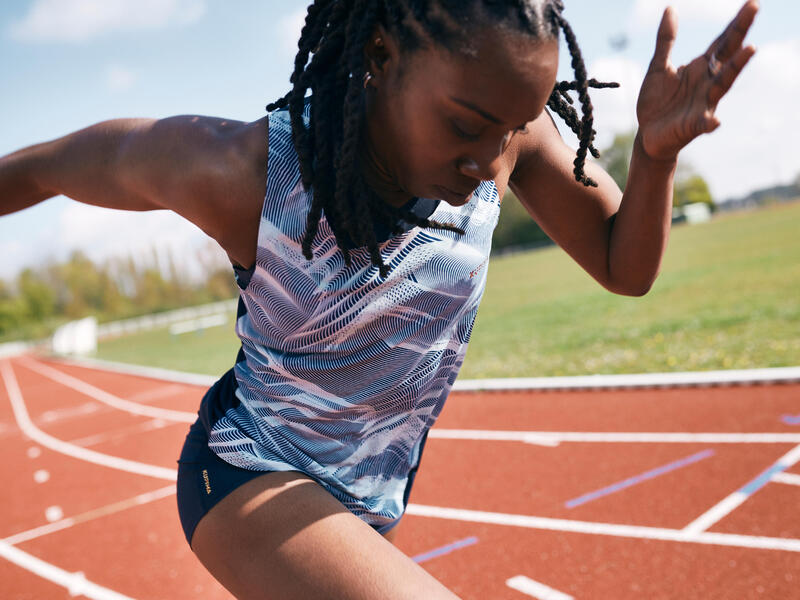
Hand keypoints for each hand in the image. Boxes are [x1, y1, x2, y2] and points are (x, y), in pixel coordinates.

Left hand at [636, 0, 758, 160]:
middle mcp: (708, 83)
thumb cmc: (657, 101)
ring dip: (735, 68)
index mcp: (700, 68)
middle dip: (740, 34)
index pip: (722, 42)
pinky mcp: (693, 126)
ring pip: (722, 84)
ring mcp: (703, 103)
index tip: (751, 4)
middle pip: (727, 55)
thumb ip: (666, 41)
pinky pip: (703, 124)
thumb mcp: (658, 67)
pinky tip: (714, 120)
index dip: (735, 24)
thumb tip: (670, 9)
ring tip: (749, 50)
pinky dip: (710, 122)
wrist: (648, 134)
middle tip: (754, 10)